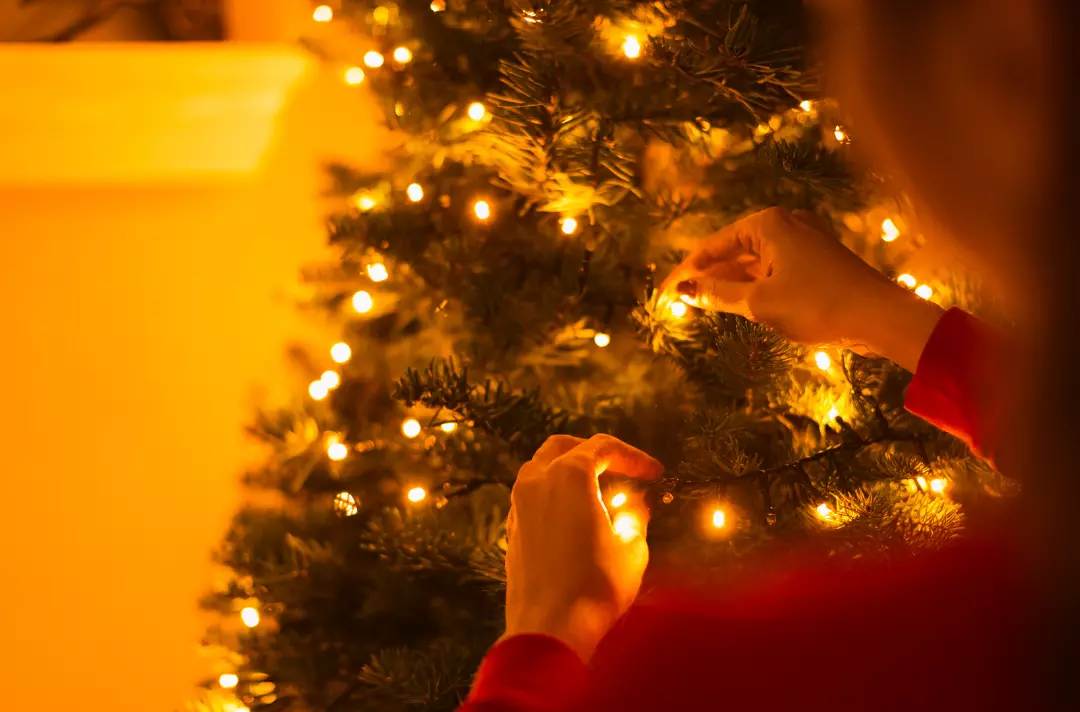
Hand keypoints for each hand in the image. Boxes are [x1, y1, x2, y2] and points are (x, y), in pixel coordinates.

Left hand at [504, 434, 663, 661]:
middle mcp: (536, 480)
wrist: (548, 628)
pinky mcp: (512, 529)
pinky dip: (555, 494)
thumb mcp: (632, 548)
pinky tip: (576, 517)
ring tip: (599, 493)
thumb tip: (636, 505)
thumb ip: (635, 516)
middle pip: (564, 447)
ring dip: (571, 472)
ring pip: (542, 468)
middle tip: (621, 470)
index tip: (654, 473)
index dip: (634, 457)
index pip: (604, 447)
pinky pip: (533, 495)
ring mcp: (518, 504)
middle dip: (595, 453)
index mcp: (568, 475)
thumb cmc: (596, 585)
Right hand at [660, 207, 942, 371]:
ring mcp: (802, 241)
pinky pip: (771, 271)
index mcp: (767, 223)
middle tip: (675, 302)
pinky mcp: (815, 261)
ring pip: (751, 263)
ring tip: (697, 305)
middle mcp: (784, 224)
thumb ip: (716, 294)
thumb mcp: (758, 302)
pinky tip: (734, 303)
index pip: (712, 247)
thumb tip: (681, 290)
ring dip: (725, 284)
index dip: (685, 273)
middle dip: (703, 277)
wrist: (881, 317)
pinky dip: (750, 287)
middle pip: (731, 252)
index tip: (662, 295)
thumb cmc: (817, 305)